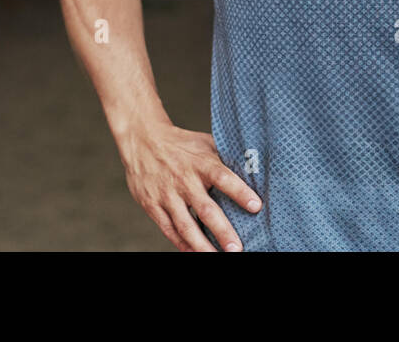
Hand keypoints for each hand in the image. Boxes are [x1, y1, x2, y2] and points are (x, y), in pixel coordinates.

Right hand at [119, 122, 260, 250]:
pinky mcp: (152, 206)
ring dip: (202, 245)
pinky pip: (169, 229)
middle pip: (206, 209)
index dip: (240, 192)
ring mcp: (167, 195)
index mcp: (201, 163)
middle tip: (237, 248)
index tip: (256, 206)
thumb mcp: (205, 143)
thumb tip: (253, 165)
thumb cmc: (181, 144)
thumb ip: (225, 156)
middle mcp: (185, 181)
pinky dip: (182, 244)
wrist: (142, 141)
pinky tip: (194, 253)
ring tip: (217, 257)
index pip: (223, 177)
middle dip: (223, 231)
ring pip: (186, 226)